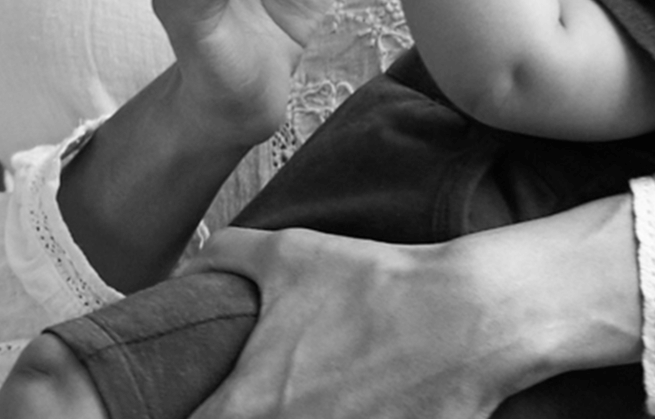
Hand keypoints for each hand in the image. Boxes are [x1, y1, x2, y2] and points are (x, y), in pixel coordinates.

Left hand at [182, 227, 534, 418]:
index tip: (199, 402)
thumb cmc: (374, 286)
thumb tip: (193, 265)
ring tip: (313, 397)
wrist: (465, 319)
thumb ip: (228, 256)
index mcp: (248, 406)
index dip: (189, 415)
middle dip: (243, 415)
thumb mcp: (291, 253)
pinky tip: (352, 406)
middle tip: (262, 394)